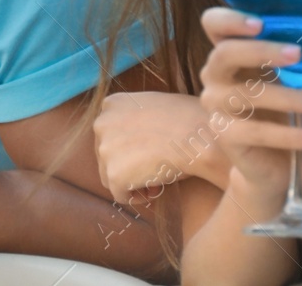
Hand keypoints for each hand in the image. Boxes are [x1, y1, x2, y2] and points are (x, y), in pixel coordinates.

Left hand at [95, 91, 225, 206]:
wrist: (200, 138)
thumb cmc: (190, 120)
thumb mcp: (156, 105)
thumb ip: (137, 117)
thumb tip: (134, 137)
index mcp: (112, 104)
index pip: (111, 134)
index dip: (131, 148)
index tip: (152, 153)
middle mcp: (101, 123)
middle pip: (107, 156)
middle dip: (130, 166)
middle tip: (156, 171)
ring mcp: (105, 149)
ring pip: (111, 176)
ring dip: (132, 182)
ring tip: (158, 181)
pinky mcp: (114, 174)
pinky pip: (120, 195)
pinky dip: (137, 197)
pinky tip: (157, 189)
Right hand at [198, 7, 301, 198]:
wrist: (278, 166)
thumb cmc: (289, 115)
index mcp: (233, 53)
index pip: (214, 24)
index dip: (230, 19)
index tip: (261, 21)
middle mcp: (216, 75)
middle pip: (225, 53)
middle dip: (261, 50)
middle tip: (298, 53)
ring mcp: (217, 106)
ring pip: (248, 95)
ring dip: (291, 98)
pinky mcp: (226, 136)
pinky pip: (258, 132)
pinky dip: (291, 135)